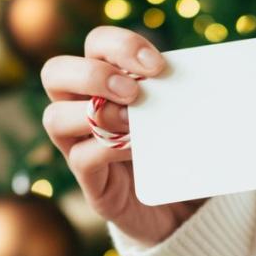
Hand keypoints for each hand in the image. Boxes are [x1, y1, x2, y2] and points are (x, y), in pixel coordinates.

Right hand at [41, 26, 203, 245]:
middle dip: (92, 74)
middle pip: (54, 72)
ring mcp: (79, 146)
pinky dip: (109, 147)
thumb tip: (201, 72)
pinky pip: (82, 157)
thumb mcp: (181, 114)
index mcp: (105, 82)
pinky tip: (139, 147)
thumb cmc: (181, 151)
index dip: (120, 45)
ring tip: (135, 122)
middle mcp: (81, 109)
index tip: (159, 66)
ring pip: (55, 118)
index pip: (95, 45)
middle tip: (134, 91)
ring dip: (98, 112)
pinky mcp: (91, 182)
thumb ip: (177, 92)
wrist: (186, 210)